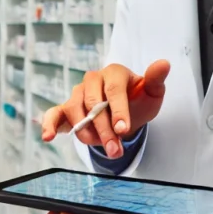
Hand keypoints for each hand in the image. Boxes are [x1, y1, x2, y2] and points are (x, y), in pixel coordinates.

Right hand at [40, 60, 169, 158]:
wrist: (126, 111)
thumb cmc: (139, 99)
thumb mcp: (152, 92)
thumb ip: (156, 79)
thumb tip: (164, 63)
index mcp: (113, 72)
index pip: (113, 90)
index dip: (118, 110)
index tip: (123, 129)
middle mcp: (92, 80)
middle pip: (93, 104)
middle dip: (105, 130)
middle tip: (116, 150)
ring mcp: (77, 93)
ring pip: (75, 111)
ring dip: (86, 133)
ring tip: (101, 149)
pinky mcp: (66, 108)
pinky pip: (54, 114)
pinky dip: (49, 124)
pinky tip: (48, 136)